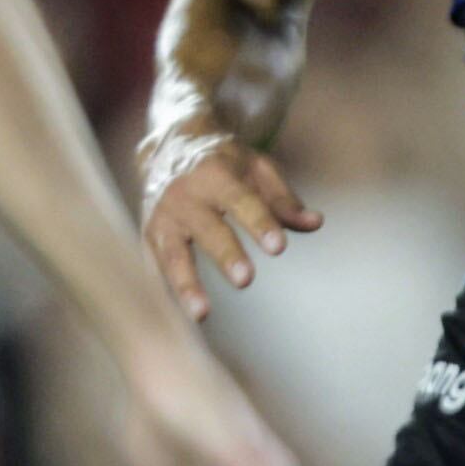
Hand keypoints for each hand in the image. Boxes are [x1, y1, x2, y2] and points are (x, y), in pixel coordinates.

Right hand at [140, 128, 323, 308]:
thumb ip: (284, 199)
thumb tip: (314, 223)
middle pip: (207, 229)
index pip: (242, 201)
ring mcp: (163, 217)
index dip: (260, 224)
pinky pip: (156, 267)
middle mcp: (185, 195)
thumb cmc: (223, 162)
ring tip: (202, 314)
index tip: (278, 248)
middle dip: (226, 254)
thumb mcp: (257, 168)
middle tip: (245, 280)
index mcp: (215, 173)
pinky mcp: (149, 236)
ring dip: (186, 284)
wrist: (170, 147)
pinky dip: (166, 291)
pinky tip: (178, 317)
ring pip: (173, 254)